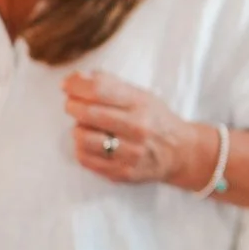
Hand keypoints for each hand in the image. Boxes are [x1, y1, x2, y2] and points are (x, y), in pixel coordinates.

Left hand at [64, 70, 215, 187]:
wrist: (181, 152)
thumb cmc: (155, 119)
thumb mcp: (141, 95)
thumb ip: (109, 84)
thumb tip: (74, 77)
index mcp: (141, 104)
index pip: (99, 88)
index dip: (75, 85)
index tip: (66, 85)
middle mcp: (138, 127)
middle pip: (87, 112)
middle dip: (72, 106)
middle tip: (73, 105)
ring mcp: (131, 152)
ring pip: (82, 137)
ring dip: (78, 129)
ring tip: (86, 127)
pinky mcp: (122, 172)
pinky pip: (85, 158)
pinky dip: (82, 148)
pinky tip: (92, 144)